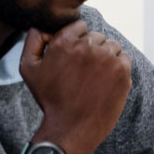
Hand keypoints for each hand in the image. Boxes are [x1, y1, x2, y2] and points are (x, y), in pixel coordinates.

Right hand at [20, 21, 131, 153]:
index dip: (77, 41)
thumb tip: (42, 25)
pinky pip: (124, 58)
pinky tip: (107, 81)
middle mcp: (87, 46)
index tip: (75, 57)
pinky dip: (119, 66)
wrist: (71, 128)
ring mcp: (107, 58)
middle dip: (91, 49)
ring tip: (95, 77)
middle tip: (84, 72)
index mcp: (65, 41)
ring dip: (106, 57)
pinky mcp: (122, 70)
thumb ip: (33, 41)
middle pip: (96, 36)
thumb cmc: (49, 99)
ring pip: (112, 46)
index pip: (79, 26)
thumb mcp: (29, 69)